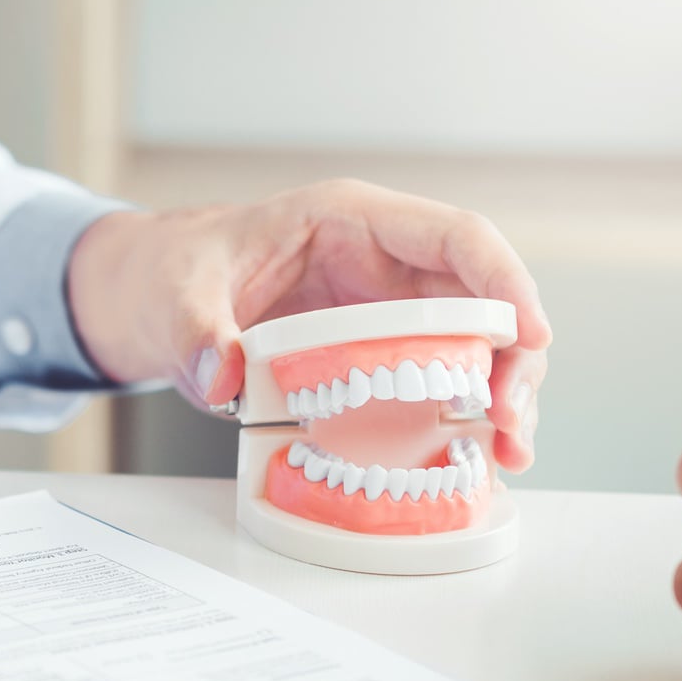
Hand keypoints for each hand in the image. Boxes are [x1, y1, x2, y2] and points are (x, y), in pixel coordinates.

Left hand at [67, 181, 551, 471]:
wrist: (153, 295)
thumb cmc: (174, 271)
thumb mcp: (176, 296)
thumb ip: (197, 332)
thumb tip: (221, 378)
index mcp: (351, 220)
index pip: (454, 236)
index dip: (503, 280)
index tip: (528, 333)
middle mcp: (385, 263)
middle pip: (481, 300)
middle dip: (512, 359)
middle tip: (509, 422)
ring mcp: (386, 310)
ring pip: (474, 346)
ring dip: (498, 397)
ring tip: (506, 455)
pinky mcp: (375, 355)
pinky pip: (437, 380)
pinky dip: (459, 419)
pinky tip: (473, 460)